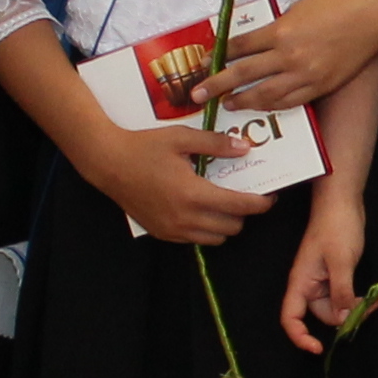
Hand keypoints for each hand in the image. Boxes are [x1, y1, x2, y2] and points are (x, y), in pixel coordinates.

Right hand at [79, 118, 270, 245]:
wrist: (107, 163)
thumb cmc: (144, 147)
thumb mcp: (182, 138)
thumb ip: (216, 144)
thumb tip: (244, 148)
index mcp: (193, 194)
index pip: (240, 207)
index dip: (261, 203)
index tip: (270, 197)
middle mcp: (185, 218)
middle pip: (232, 227)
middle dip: (243, 212)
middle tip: (244, 195)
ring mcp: (172, 230)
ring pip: (215, 238)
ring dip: (225, 223)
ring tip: (222, 202)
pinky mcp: (161, 233)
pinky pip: (195, 239)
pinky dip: (205, 229)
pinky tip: (201, 209)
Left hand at [199, 0, 377, 116]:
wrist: (375, 15)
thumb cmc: (339, 3)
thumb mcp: (299, 9)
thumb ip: (278, 28)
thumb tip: (258, 42)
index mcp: (281, 30)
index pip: (239, 46)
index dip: (218, 55)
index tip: (204, 62)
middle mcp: (289, 55)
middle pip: (243, 73)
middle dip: (216, 85)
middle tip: (197, 95)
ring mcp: (306, 74)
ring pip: (265, 94)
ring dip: (243, 100)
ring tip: (228, 104)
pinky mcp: (321, 85)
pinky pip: (290, 100)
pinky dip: (271, 105)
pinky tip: (260, 106)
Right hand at [279, 180, 370, 349]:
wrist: (343, 202)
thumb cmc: (336, 226)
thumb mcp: (341, 260)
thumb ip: (341, 291)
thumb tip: (343, 318)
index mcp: (301, 283)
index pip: (290, 318)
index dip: (300, 337)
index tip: (318, 349)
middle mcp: (310, 285)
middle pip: (323, 315)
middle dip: (346, 316)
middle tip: (371, 308)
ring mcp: (323, 281)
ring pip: (338, 307)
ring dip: (357, 307)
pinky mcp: (337, 275)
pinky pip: (346, 295)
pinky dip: (360, 298)